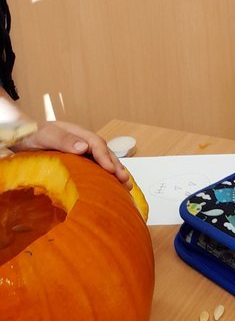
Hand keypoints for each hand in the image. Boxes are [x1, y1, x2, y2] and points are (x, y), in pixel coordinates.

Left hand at [10, 121, 131, 187]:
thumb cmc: (33, 135)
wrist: (22, 137)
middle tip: (125, 180)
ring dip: (114, 172)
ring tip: (125, 185)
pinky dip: (104, 176)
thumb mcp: (46, 135)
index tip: (112, 170)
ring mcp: (81, 152)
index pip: (97, 145)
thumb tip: (84, 147)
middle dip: (117, 166)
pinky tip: (109, 185)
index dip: (105, 157)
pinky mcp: (77, 162)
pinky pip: (93, 167)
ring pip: (102, 160)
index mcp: (78, 134)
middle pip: (104, 153)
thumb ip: (64, 140)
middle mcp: (83, 142)